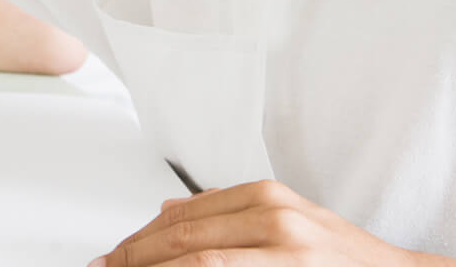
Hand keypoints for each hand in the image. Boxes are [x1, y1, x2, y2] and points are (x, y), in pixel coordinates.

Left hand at [92, 180, 435, 265]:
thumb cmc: (343, 261)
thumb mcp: (287, 224)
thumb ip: (228, 214)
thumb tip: (167, 210)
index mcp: (264, 196)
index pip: (182, 215)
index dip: (139, 239)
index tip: (112, 257)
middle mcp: (271, 213)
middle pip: (181, 234)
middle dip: (135, 256)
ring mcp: (284, 244)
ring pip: (195, 256)